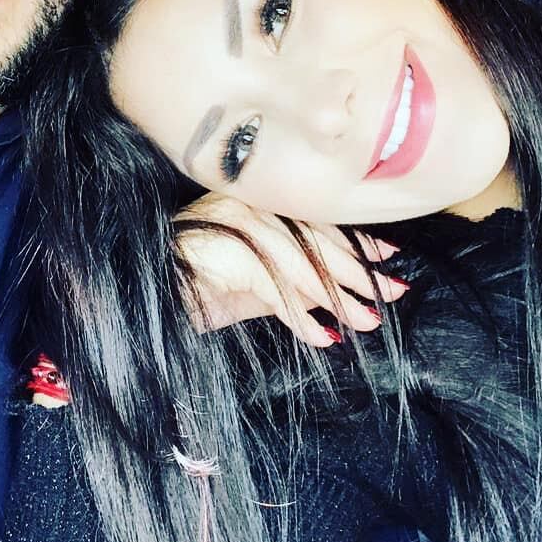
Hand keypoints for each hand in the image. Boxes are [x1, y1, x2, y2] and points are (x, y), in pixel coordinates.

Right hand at [174, 193, 408, 346]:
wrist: (151, 297)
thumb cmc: (199, 289)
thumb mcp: (256, 283)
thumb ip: (295, 281)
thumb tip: (343, 295)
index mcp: (258, 204)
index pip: (317, 218)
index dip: (355, 238)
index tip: (388, 256)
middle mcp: (250, 207)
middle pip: (316, 239)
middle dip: (358, 271)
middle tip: (390, 294)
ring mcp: (237, 225)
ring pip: (302, 263)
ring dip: (338, 298)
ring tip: (364, 322)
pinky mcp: (228, 253)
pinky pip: (277, 289)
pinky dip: (302, 317)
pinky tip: (322, 337)